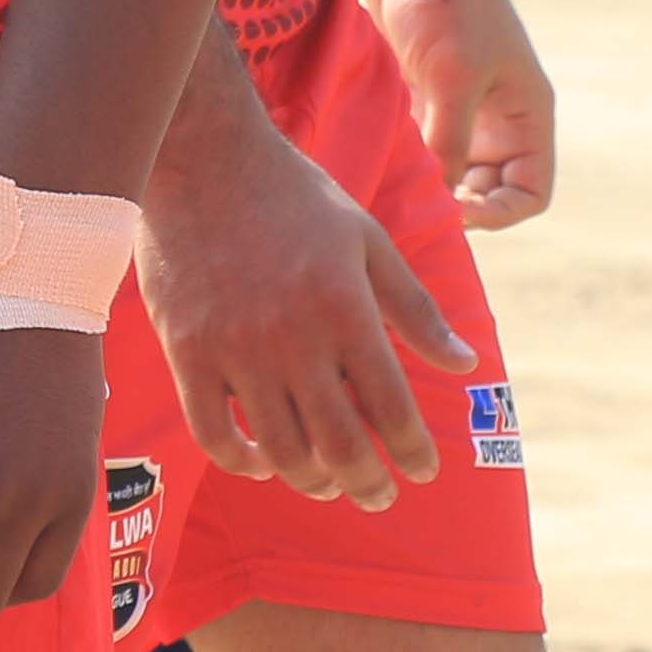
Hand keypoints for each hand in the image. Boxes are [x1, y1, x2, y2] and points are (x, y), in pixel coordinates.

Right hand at [138, 82, 473, 502]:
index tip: (422, 472)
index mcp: (345, 308)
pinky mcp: (187, 350)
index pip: (392, 408)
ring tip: (325, 484)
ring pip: (280, 449)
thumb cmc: (293, 194)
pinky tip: (262, 460)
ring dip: (310, 481)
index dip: (413, 453)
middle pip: (339, 446)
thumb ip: (415, 307)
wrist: (201, 155)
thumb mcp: (367, 239)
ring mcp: (235, 348)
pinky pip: (213, 432)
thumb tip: (464, 364)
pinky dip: (242, 461)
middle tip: (377, 496)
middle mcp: (293, 337)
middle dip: (367, 485)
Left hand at [347, 0, 558, 228]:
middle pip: (485, 188)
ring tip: (386, 186)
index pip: (530, 192)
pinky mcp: (415, 89)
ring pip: (444, 167)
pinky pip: (413, 140)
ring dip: (421, 181)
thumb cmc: (448, 2)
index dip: (499, 213)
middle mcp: (494, 116)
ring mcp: (454, 103)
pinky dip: (398, 156)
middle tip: (412, 202)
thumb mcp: (453, 79)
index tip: (456, 209)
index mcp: (524, 115)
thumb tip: (436, 201)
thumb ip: (448, 142)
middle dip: (455, 203)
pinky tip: (369, 160)